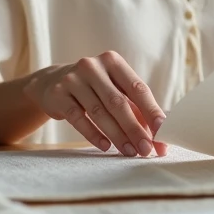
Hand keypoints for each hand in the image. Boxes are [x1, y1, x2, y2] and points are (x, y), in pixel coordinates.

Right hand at [22, 51, 166, 156]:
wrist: (52, 83)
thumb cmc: (94, 89)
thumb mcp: (114, 91)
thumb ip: (136, 110)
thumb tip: (158, 139)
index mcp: (113, 62)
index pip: (137, 88)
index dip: (151, 111)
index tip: (162, 131)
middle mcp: (93, 66)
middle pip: (118, 102)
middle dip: (134, 128)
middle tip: (146, 149)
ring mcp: (73, 79)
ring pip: (99, 112)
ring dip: (117, 135)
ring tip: (129, 151)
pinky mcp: (58, 94)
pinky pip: (78, 118)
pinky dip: (93, 134)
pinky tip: (105, 146)